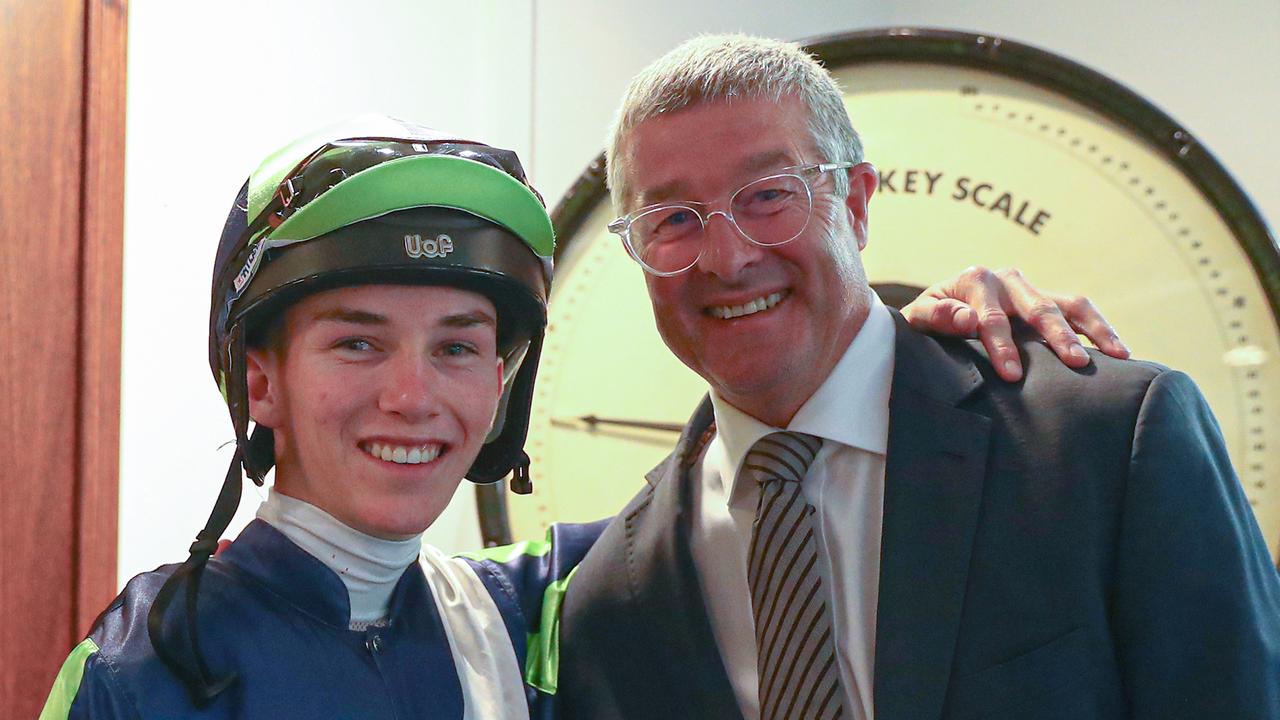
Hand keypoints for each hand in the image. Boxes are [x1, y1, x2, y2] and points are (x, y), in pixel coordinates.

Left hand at [901, 266, 1129, 381]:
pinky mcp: (1047, 300)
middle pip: (1037, 309)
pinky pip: (1078, 310)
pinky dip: (1099, 328)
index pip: (991, 318)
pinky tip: (1118, 352)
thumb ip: (936, 316)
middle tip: (1075, 363)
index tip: (1012, 374)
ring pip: (1069, 305)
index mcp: (975, 280)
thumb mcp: (918, 317)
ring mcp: (1031, 289)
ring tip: (1116, 355)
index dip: (1001, 346)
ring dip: (1093, 329)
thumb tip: (967, 319)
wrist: (938, 308)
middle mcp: (1008, 279)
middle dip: (1057, 337)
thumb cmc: (928, 319)